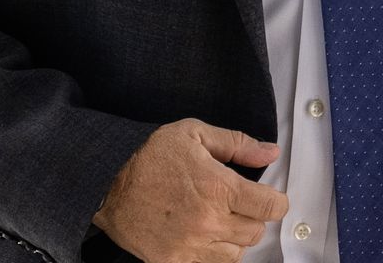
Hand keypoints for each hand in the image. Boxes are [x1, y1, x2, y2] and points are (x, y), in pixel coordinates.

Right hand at [91, 118, 288, 262]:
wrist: (107, 182)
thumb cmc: (148, 156)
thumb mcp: (194, 133)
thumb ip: (237, 144)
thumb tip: (270, 153)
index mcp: (219, 187)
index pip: (270, 206)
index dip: (276, 200)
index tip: (270, 197)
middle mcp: (209, 221)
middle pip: (256, 232)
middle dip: (252, 216)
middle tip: (236, 203)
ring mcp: (191, 246)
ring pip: (236, 253)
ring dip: (235, 238)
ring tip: (219, 220)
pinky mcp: (174, 261)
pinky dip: (214, 255)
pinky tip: (204, 238)